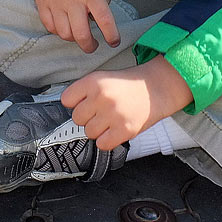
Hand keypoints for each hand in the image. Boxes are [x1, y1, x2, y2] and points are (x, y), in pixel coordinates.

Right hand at [14, 0, 118, 53]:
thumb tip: (98, 16)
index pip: (105, 20)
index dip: (111, 36)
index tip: (114, 41)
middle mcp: (73, 0)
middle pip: (81, 35)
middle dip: (89, 46)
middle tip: (93, 45)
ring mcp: (56, 3)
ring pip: (64, 34)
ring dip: (73, 38)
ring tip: (78, 33)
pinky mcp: (42, 3)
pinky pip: (49, 26)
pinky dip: (58, 30)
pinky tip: (64, 25)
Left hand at [61, 58, 192, 149]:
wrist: (155, 88)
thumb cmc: (128, 84)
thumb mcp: (102, 77)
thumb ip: (83, 91)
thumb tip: (67, 108)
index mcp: (93, 81)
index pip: (66, 100)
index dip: (75, 103)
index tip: (84, 103)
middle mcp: (102, 97)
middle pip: (77, 118)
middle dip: (87, 117)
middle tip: (100, 112)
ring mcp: (113, 114)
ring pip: (89, 132)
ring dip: (97, 129)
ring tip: (109, 120)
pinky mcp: (125, 130)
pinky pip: (102, 144)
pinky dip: (107, 140)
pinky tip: (114, 130)